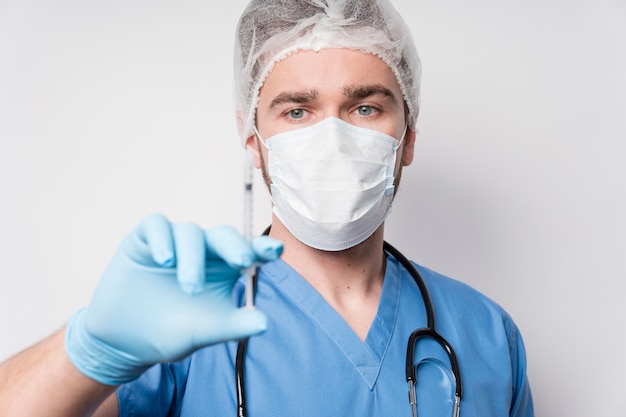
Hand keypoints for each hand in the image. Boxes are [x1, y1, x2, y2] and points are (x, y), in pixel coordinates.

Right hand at [65, 213, 281, 384]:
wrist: (125, 341)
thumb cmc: (171, 332)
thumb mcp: (205, 331)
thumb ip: (233, 325)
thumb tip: (265, 323)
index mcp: (224, 268)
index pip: (248, 251)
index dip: (262, 247)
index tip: (276, 250)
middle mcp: (203, 250)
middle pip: (223, 235)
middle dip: (234, 246)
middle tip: (241, 262)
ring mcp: (173, 242)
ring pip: (190, 232)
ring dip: (193, 256)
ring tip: (190, 286)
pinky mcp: (144, 239)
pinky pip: (156, 225)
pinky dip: (162, 238)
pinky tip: (165, 258)